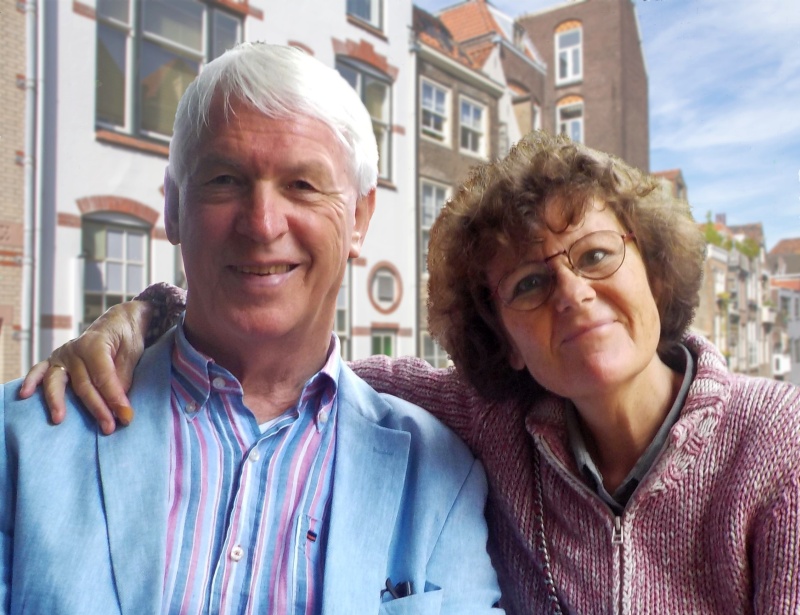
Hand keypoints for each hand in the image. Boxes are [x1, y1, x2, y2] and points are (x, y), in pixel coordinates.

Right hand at [19, 300, 152, 434]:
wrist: (117, 322)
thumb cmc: (127, 337)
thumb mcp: (132, 352)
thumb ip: (123, 376)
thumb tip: (116, 402)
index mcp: (95, 344)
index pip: (103, 377)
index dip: (114, 398)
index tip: (126, 416)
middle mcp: (75, 350)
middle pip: (83, 385)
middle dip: (97, 408)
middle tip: (109, 428)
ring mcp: (62, 355)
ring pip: (58, 382)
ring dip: (58, 402)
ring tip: (59, 419)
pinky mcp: (56, 361)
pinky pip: (40, 371)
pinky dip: (31, 382)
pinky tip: (25, 394)